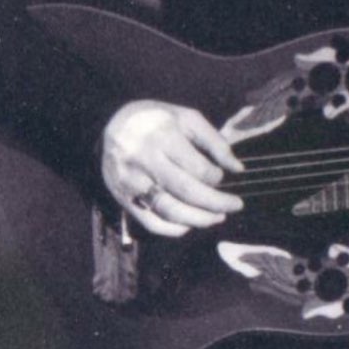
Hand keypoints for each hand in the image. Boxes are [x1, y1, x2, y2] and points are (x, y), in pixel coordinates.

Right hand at [102, 98, 245, 237]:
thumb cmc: (157, 120)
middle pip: (185, 191)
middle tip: (235, 205)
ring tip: (218, 218)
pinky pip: (150, 222)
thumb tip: (238, 168)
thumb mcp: (187, 119)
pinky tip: (190, 225)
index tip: (222, 176)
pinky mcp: (123, 199)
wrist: (111, 126)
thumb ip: (215, 142)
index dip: (216, 176)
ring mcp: (132, 183)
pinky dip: (173, 229)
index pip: (196, 167)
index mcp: (163, 136)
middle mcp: (145, 161)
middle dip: (215, 203)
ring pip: (168, 210)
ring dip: (198, 219)